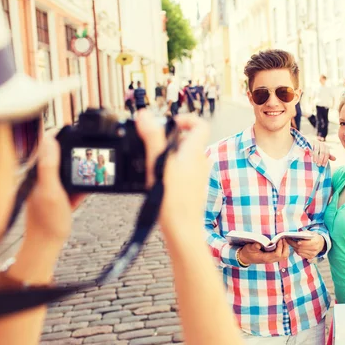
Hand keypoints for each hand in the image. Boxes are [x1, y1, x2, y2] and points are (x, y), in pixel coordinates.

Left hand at [12, 134, 85, 282]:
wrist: (47, 245)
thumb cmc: (47, 221)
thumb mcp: (51, 191)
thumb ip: (49, 166)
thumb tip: (49, 139)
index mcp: (38, 171)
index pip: (48, 144)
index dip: (60, 133)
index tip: (76, 129)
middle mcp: (44, 176)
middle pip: (61, 155)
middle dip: (76, 150)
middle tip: (92, 148)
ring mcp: (53, 186)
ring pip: (70, 169)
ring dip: (83, 168)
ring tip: (97, 167)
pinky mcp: (61, 196)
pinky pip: (76, 185)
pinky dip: (85, 185)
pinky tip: (94, 186)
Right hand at [135, 111, 209, 238]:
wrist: (182, 230)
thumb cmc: (173, 199)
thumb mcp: (159, 163)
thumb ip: (153, 137)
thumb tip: (145, 115)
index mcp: (195, 152)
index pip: (200, 125)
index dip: (186, 119)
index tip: (170, 122)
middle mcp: (200, 163)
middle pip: (189, 140)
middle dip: (170, 137)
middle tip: (153, 142)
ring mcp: (197, 177)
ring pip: (184, 157)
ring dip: (169, 154)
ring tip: (152, 161)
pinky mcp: (191, 189)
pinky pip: (182, 172)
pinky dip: (170, 169)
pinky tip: (156, 179)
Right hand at [238, 239, 289, 264]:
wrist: (245, 258)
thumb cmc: (247, 252)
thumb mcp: (249, 248)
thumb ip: (254, 246)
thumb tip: (258, 244)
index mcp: (266, 258)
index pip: (277, 254)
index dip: (280, 246)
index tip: (279, 239)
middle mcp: (270, 260)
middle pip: (283, 256)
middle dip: (285, 247)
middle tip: (283, 239)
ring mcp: (272, 260)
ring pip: (284, 257)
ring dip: (285, 249)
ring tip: (283, 241)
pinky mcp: (272, 258)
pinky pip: (281, 255)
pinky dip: (283, 250)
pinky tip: (281, 244)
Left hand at [286, 233, 324, 259]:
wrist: (321, 244)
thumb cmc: (315, 237)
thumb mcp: (311, 232)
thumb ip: (305, 233)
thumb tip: (297, 234)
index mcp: (315, 242)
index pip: (304, 243)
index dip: (296, 242)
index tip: (290, 238)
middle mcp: (314, 249)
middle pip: (300, 248)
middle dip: (293, 244)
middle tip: (288, 240)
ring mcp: (312, 254)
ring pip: (299, 252)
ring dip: (294, 247)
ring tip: (290, 243)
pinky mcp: (310, 257)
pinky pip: (301, 255)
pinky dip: (297, 251)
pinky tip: (295, 247)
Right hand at [311, 140, 335, 165]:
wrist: (311, 142)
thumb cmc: (318, 149)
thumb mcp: (324, 152)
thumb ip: (328, 156)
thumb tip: (335, 159)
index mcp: (325, 147)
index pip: (327, 153)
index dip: (325, 159)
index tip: (323, 165)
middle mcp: (321, 144)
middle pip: (322, 152)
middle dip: (321, 159)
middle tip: (318, 165)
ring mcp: (316, 142)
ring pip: (316, 150)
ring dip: (316, 156)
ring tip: (314, 162)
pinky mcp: (310, 142)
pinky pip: (311, 147)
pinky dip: (311, 151)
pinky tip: (310, 156)